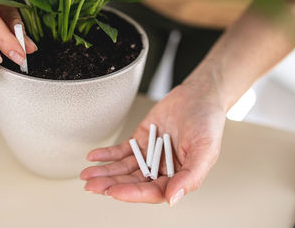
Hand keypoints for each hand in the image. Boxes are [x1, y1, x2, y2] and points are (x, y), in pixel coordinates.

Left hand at [80, 82, 225, 205]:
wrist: (199, 95)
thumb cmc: (207, 122)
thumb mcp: (205, 150)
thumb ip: (190, 176)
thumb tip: (172, 199)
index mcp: (178, 177)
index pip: (151, 191)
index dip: (132, 192)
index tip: (113, 191)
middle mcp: (161, 169)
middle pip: (132, 181)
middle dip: (111, 184)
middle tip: (92, 186)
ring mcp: (148, 155)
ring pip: (124, 168)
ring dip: (105, 171)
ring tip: (87, 175)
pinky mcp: (140, 140)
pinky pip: (121, 150)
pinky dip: (107, 154)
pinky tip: (94, 157)